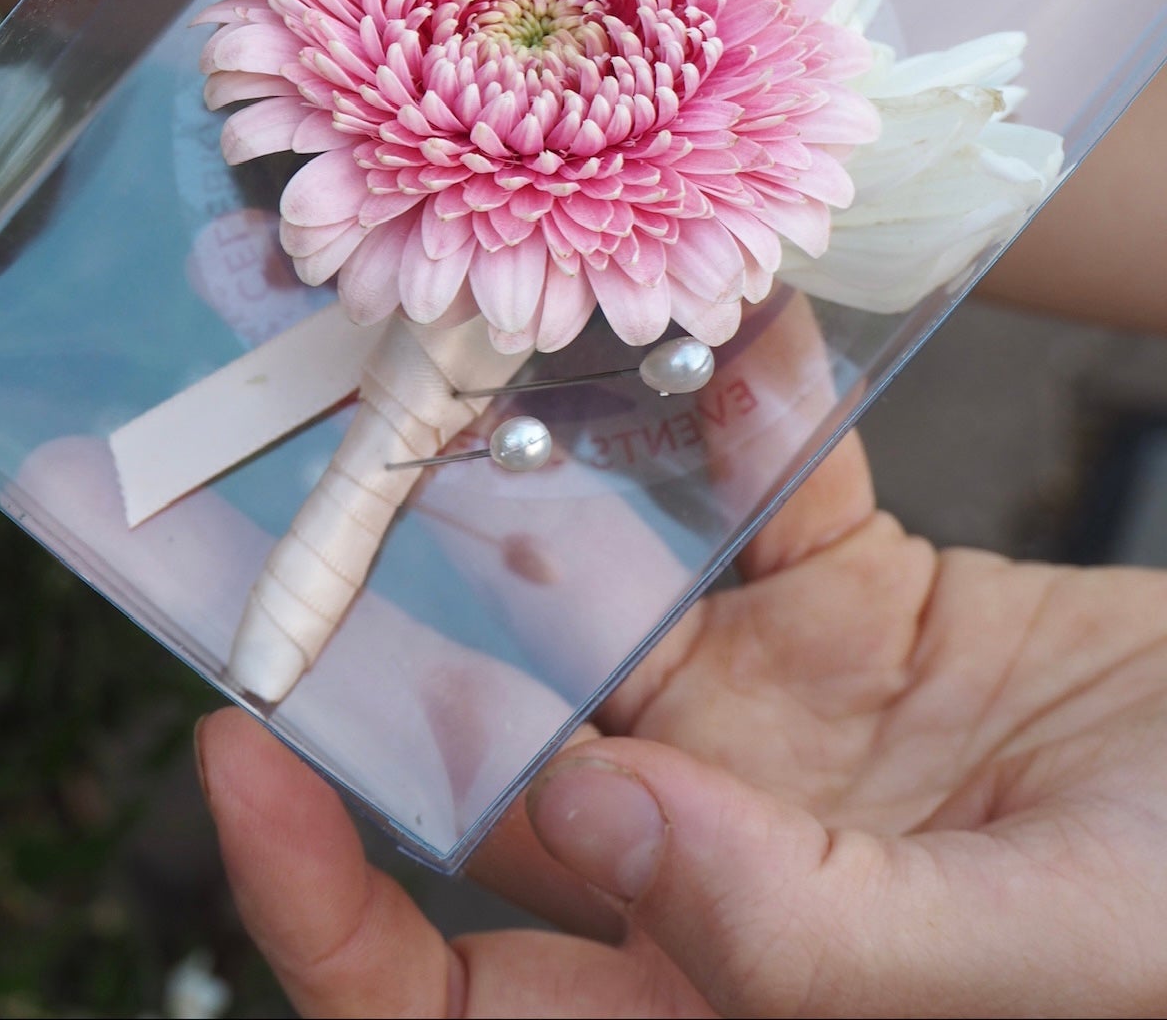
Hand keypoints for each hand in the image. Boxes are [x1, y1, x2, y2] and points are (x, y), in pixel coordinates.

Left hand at [197, 432, 1166, 1016]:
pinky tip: (753, 330)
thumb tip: (578, 820)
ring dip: (573, 475)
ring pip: (621, 593)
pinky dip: (757, 413)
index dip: (321, 906)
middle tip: (349, 465)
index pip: (452, 1000)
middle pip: (510, 756)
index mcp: (730, 1003)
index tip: (241, 752)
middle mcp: (728, 857)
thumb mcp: (1041, 954)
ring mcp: (789, 727)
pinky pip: (771, 498)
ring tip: (524, 343)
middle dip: (419, 619)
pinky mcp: (865, 610)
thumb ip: (800, 926)